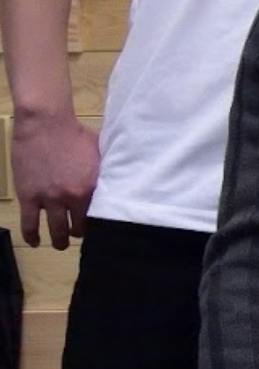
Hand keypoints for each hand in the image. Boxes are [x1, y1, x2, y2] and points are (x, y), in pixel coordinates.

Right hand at [12, 113, 98, 249]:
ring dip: (59, 241)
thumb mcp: (99, 153)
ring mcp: (49, 199)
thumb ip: (106, 171)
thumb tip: (120, 181)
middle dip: (79, 233)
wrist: (45, 124)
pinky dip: (32, 236)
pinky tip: (35, 242)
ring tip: (60, 244)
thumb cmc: (75, 134)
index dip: (99, 224)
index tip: (99, 228)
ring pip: (55, 231)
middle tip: (78, 234)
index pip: (99, 216)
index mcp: (92, 186)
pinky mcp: (28, 197)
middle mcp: (72, 196)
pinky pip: (29, 224)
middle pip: (79, 227)